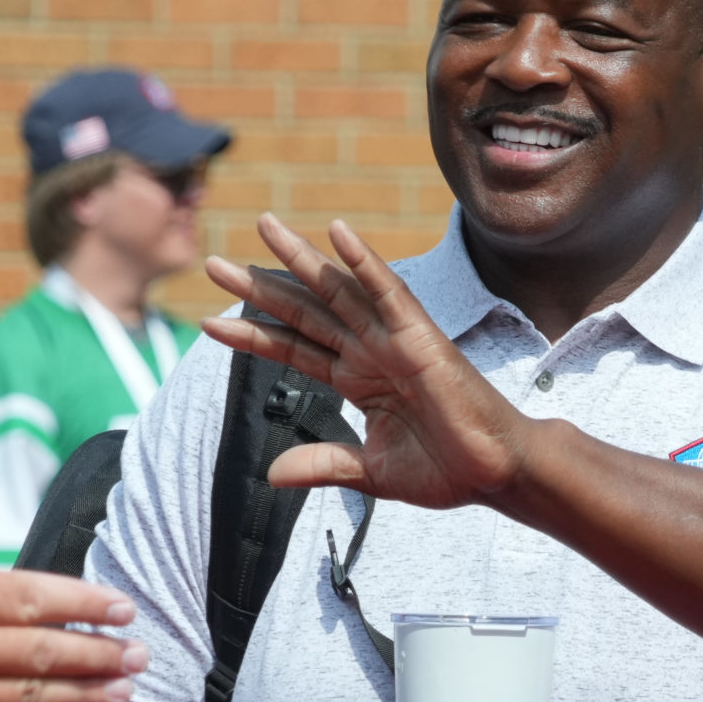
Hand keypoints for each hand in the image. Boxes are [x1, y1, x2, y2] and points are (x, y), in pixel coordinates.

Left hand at [201, 215, 539, 508]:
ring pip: (337, 290)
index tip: (208, 323)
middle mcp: (369, 350)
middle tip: (213, 264)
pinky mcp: (420, 335)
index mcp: (356, 379)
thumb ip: (324, 463)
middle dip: (258, 288)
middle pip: (303, 311)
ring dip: (300, 259)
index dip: (252, 334)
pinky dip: (363, 261)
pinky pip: (387, 291)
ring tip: (264, 227)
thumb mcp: (370, 471)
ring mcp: (392, 339)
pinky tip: (337, 232)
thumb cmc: (446, 468)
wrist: (493, 473)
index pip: (293, 349)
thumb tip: (272, 474)